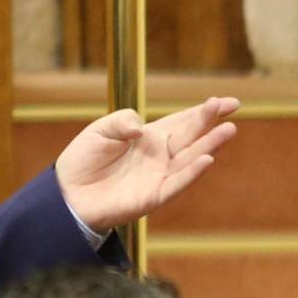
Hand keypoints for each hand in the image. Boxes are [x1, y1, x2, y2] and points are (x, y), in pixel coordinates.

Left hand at [55, 96, 240, 232]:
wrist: (67, 193)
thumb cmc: (83, 161)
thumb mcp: (99, 131)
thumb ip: (121, 121)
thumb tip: (141, 129)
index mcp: (149, 137)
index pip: (182, 121)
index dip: (202, 112)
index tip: (224, 101)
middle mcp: (159, 156)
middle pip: (190, 136)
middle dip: (209, 121)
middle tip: (230, 106)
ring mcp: (158, 176)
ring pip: (190, 159)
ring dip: (209, 145)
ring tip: (228, 129)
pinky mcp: (153, 196)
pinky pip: (176, 183)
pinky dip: (191, 172)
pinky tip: (206, 159)